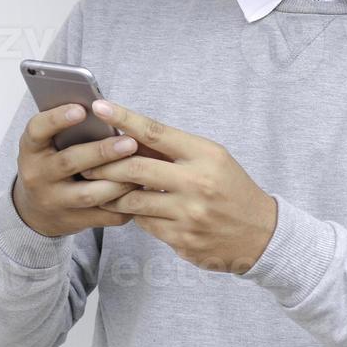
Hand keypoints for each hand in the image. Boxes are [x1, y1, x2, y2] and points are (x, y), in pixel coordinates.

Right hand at [11, 103, 145, 237]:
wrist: (36, 211)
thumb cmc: (51, 163)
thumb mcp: (49, 144)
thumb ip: (69, 130)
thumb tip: (106, 111)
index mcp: (31, 149)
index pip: (38, 130)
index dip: (57, 118)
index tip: (81, 109)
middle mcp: (38, 175)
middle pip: (70, 162)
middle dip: (102, 152)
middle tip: (130, 142)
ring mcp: (54, 201)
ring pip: (89, 194)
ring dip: (118, 181)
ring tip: (142, 167)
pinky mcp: (73, 221)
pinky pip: (104, 216)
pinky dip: (125, 204)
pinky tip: (141, 191)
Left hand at [80, 99, 277, 273]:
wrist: (261, 234)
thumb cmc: (231, 188)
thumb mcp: (212, 158)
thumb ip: (173, 149)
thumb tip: (129, 135)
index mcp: (205, 155)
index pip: (155, 132)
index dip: (124, 118)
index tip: (100, 106)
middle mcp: (197, 184)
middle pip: (135, 168)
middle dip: (104, 165)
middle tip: (85, 163)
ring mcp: (189, 215)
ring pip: (133, 200)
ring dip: (112, 192)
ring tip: (99, 186)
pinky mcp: (182, 240)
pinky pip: (144, 224)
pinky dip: (135, 214)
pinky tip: (132, 209)